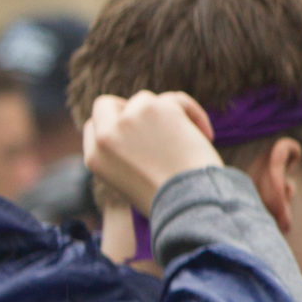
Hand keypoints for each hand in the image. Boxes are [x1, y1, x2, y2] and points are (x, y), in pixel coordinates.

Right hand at [83, 92, 221, 214]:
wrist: (190, 203)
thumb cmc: (170, 201)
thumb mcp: (132, 183)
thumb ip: (125, 156)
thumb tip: (142, 133)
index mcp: (95, 158)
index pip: (94, 127)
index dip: (115, 126)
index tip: (138, 133)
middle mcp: (105, 136)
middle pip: (107, 105)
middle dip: (129, 110)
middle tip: (156, 124)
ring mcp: (128, 119)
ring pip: (144, 100)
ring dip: (165, 114)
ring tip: (187, 138)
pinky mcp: (155, 107)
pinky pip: (176, 98)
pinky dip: (193, 113)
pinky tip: (207, 135)